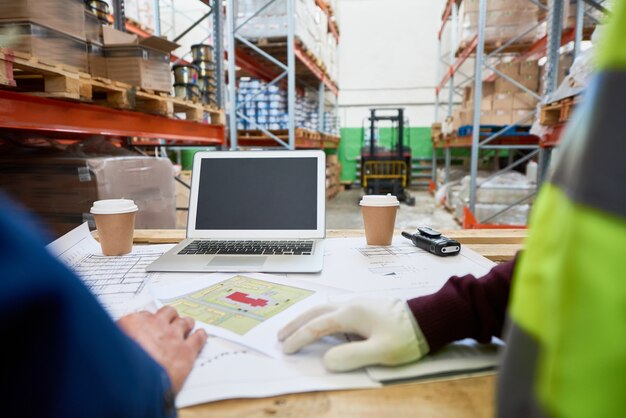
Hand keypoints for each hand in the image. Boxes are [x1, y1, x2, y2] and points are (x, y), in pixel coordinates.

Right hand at [117, 306, 207, 392]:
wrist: (132, 385)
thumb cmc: (118, 370)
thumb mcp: (110, 349)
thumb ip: (117, 341)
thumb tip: (116, 341)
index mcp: (132, 323)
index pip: (143, 315)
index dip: (148, 321)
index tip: (147, 325)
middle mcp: (155, 325)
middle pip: (167, 312)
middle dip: (169, 317)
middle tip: (170, 322)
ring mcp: (173, 337)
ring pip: (184, 322)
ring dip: (185, 324)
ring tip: (187, 326)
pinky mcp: (186, 351)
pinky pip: (198, 338)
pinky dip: (200, 336)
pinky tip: (200, 336)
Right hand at [278, 299, 427, 371]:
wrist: (429, 318)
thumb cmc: (406, 336)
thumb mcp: (381, 351)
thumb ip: (351, 356)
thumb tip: (326, 360)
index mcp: (350, 314)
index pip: (316, 327)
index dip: (299, 338)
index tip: (286, 349)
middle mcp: (349, 304)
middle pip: (314, 312)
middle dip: (295, 324)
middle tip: (279, 337)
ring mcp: (357, 303)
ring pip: (323, 308)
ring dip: (305, 318)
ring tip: (293, 328)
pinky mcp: (364, 306)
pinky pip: (332, 309)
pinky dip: (318, 316)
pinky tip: (320, 323)